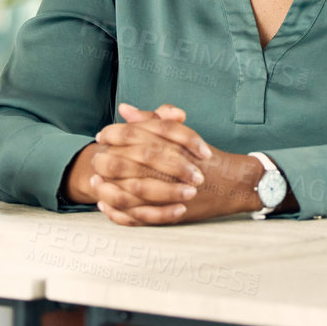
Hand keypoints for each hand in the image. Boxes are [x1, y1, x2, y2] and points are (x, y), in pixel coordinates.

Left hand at [79, 103, 264, 225]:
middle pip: (122, 163)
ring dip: (106, 188)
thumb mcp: (178, 132)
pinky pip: (135, 216)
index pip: (129, 135)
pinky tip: (105, 206)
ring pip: (125, 192)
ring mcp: (165, 192)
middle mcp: (164, 166)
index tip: (102, 136)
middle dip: (104, 162)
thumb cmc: (202, 156)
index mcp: (167, 143)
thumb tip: (125, 109)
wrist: (231, 182)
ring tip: (95, 184)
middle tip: (95, 160)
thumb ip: (151, 120)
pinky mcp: (167, 213)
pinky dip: (117, 212)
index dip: (111, 135)